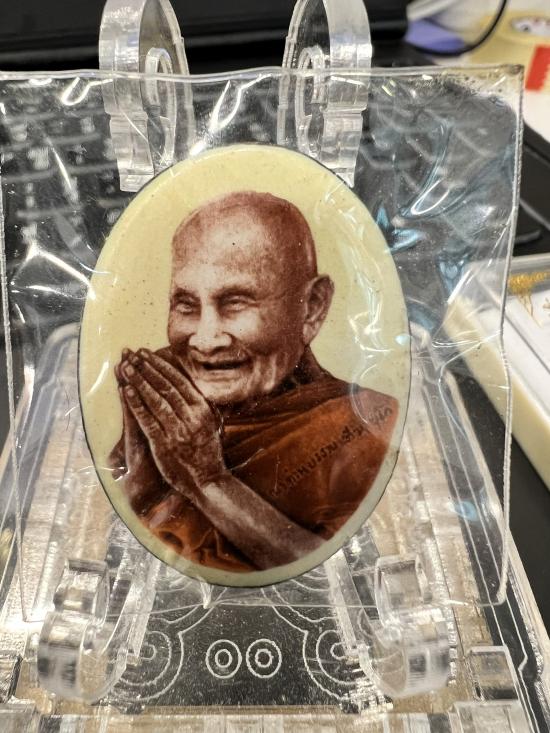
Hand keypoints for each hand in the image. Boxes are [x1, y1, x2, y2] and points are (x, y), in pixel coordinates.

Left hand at [120, 349, 224, 499]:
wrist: (209, 481)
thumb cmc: (208, 451)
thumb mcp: (210, 423)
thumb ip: (199, 405)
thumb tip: (188, 384)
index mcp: (202, 408)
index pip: (178, 380)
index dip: (160, 365)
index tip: (146, 353)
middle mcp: (191, 416)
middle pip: (165, 386)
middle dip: (147, 368)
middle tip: (132, 354)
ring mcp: (178, 430)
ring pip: (156, 400)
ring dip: (139, 381)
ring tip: (126, 367)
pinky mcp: (164, 444)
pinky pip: (148, 420)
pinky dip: (136, 404)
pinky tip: (126, 391)